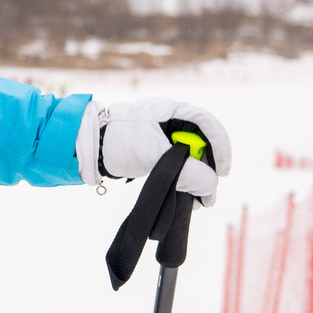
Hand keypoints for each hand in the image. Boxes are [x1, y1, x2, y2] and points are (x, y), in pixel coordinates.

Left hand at [82, 96, 231, 206]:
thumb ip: (185, 171)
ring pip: (193, 157)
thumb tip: (211, 186)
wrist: (89, 148)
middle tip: (210, 195)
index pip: (207, 124)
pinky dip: (186, 181)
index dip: (221, 147)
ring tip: (200, 202)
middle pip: (203, 143)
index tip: (223, 171)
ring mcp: (165, 135)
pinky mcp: (158, 151)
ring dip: (199, 179)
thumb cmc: (119, 142)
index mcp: (173, 110)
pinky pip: (180, 165)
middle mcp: (172, 120)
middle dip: (209, 169)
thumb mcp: (154, 156)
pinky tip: (188, 199)